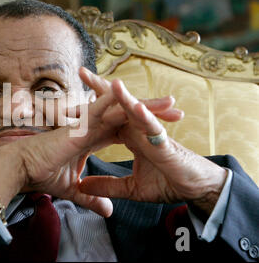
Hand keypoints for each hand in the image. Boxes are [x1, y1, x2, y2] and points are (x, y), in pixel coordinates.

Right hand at [0, 68, 182, 216]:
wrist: (22, 168)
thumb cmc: (42, 174)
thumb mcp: (74, 190)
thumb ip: (92, 197)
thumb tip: (107, 212)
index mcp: (92, 136)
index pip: (124, 129)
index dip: (143, 129)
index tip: (164, 132)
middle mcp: (92, 126)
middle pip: (127, 115)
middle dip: (152, 112)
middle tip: (176, 111)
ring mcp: (86, 122)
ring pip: (121, 108)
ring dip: (145, 104)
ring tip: (170, 103)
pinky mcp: (79, 124)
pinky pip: (104, 109)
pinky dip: (121, 102)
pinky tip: (140, 99)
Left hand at [79, 79, 227, 214]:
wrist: (196, 191)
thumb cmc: (168, 184)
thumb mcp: (130, 188)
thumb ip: (107, 185)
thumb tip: (82, 185)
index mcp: (130, 136)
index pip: (106, 117)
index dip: (88, 109)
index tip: (67, 103)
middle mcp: (139, 129)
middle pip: (118, 105)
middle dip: (100, 88)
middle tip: (81, 71)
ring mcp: (152, 133)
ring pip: (135, 109)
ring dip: (122, 95)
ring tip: (107, 81)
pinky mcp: (165, 142)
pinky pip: (153, 126)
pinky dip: (143, 115)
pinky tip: (134, 105)